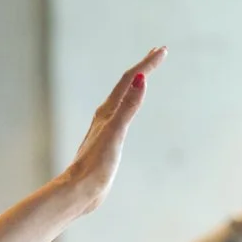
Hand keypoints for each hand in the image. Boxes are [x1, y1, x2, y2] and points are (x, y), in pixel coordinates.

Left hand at [59, 49, 164, 211]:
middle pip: (125, 85)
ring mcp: (106, 128)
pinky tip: (129, 110)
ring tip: (144, 75)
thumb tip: (141, 79)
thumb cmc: (96, 165)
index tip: (162, 50)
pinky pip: (121, 115)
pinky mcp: (107, 142)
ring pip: (122, 98)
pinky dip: (130, 105)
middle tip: (158, 53)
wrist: (79, 191)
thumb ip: (128, 106)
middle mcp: (105, 116)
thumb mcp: (116, 133)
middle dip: (142, 68)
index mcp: (107, 111)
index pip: (129, 80)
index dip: (146, 64)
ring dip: (135, 84)